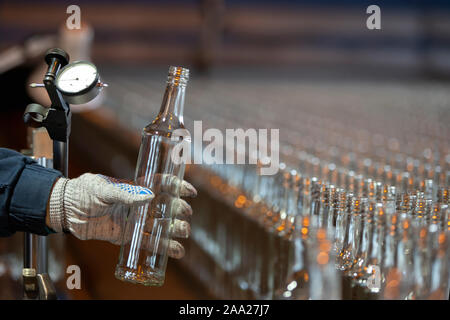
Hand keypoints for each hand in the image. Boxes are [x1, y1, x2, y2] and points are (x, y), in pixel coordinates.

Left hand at [47, 173, 195, 258]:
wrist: (67, 210)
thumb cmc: (85, 192)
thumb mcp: (104, 188)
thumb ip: (125, 194)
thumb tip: (148, 198)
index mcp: (136, 187)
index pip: (162, 184)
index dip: (178, 187)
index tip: (190, 191)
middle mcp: (140, 204)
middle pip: (166, 206)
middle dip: (179, 209)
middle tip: (185, 213)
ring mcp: (136, 221)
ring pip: (161, 226)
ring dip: (175, 229)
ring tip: (184, 232)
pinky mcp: (129, 237)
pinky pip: (149, 243)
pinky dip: (164, 248)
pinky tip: (177, 251)